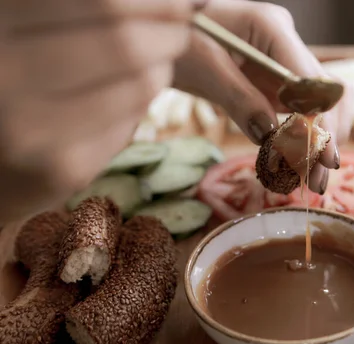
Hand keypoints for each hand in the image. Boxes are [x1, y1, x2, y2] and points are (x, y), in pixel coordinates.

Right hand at [0, 0, 191, 224]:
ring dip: (160, 66)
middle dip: (170, 31)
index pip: (106, 3)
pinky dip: (139, 102)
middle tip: (179, 25)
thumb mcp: (32, 20)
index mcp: (0, 16)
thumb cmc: (19, 70)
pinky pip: (131, 122)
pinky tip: (122, 96)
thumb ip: (96, 7)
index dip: (161, 1)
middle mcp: (5, 69)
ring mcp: (30, 125)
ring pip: (141, 83)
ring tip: (151, 58)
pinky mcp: (62, 168)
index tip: (186, 1)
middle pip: (126, 42)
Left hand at [174, 0, 352, 193]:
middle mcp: (287, 44)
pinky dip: (305, 137)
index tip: (321, 157)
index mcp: (272, 28)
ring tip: (312, 179)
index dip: (319, 121)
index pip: (310, 80)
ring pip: (322, 104)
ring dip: (321, 141)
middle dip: (324, 139)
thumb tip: (269, 137)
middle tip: (317, 181)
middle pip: (324, 94)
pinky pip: (303, 110)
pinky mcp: (279, 82)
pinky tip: (301, 162)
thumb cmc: (180, 43)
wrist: (168, 36)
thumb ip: (240, 100)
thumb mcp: (204, 68)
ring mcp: (286, 63)